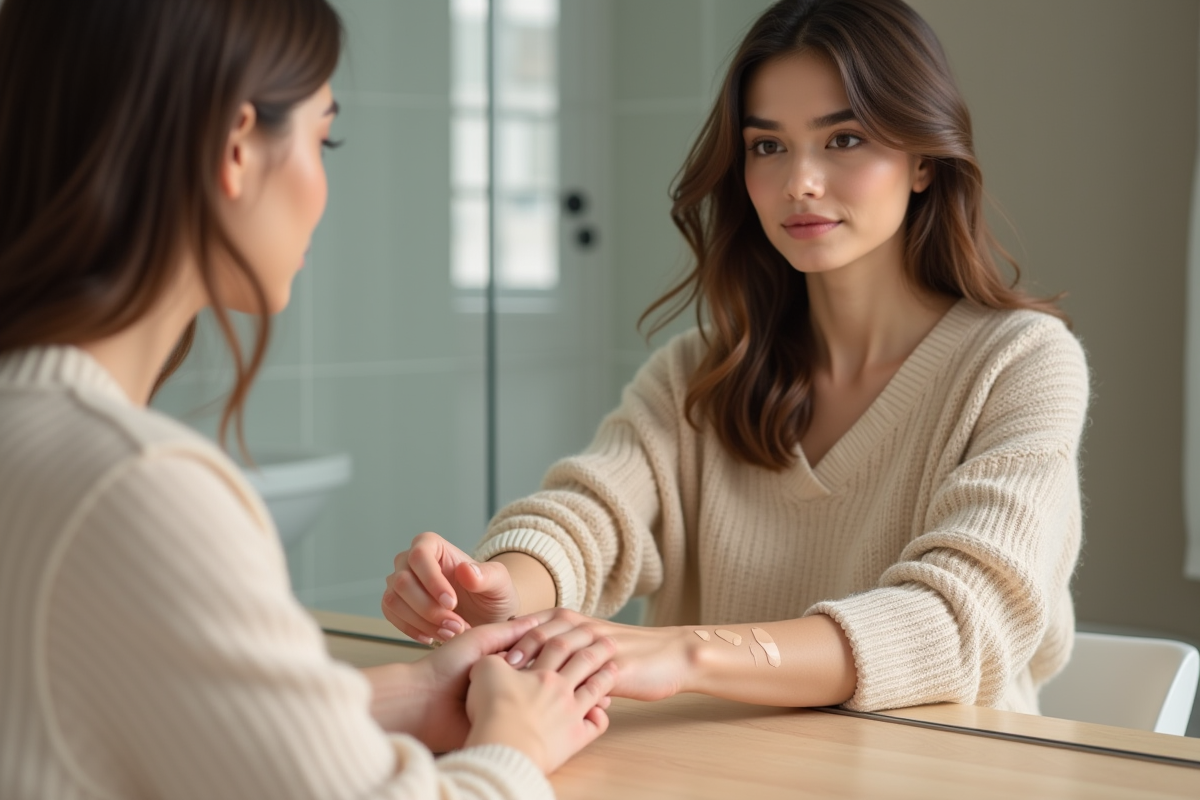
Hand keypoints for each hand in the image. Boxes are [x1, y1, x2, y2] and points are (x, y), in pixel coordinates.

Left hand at [364, 615, 542, 751]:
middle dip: (545, 666)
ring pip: (537, 694)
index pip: (536, 650)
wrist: (423, 702)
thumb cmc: (445, 667)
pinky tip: (532, 700)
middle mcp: (507, 681)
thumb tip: (541, 622)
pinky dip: (531, 710)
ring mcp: (507, 705)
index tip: (557, 638)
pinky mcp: (504, 726)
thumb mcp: (480, 639)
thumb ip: (511, 631)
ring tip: (534, 680)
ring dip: (538, 687)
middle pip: (540, 672)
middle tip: (548, 662)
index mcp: (502, 660)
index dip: (547, 645)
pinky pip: (527, 717)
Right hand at [382, 532, 518, 642]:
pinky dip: (411, 629)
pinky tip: (433, 637)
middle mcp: (409, 560)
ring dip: (422, 622)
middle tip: (456, 626)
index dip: (432, 581)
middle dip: (429, 609)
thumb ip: (486, 575)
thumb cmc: (491, 594)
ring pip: (393, 600)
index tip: (452, 603)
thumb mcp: (499, 583)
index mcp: (432, 545)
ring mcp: (398, 582)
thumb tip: (465, 570)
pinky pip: (391, 615)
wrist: (485, 615)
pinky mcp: (395, 603)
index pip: (420, 555)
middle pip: (403, 581)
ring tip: (450, 633)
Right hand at [464, 635, 617, 773]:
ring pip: (595, 689)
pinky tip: (601, 712)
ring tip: (614, 667)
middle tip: (610, 641)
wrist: (504, 745)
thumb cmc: (492, 708)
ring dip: (606, 677)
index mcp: (540, 671)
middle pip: (583, 662)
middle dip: (597, 649)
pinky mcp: (574, 738)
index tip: (584, 628)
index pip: (559, 646)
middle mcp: (560, 688)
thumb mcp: (483, 671)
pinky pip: (595, 725)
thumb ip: (493, 658)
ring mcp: (571, 712)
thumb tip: (500, 655)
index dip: (571, 635)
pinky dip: (600, 717)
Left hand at [506, 608, 693, 701]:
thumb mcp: (588, 644)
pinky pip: (587, 670)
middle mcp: (581, 626)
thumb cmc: (626, 653)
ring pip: (559, 647)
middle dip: (513, 650)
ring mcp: (598, 642)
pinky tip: (554, 698)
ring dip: (535, 663)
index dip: (504, 640)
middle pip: (538, 633)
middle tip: (489, 670)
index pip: (528, 625)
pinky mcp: (615, 661)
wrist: (670, 655)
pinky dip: (568, 682)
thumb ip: (557, 649)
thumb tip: (518, 664)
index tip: (481, 657)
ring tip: (514, 682)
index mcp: (570, 620)